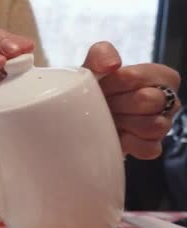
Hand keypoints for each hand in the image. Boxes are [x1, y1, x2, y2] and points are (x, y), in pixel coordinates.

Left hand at [82, 42, 181, 158]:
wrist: (83, 117)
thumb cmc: (96, 89)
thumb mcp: (94, 67)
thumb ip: (101, 54)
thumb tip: (112, 64)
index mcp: (162, 76)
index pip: (137, 77)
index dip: (113, 83)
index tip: (102, 87)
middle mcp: (168, 100)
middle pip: (149, 100)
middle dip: (119, 103)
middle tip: (105, 105)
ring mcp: (163, 125)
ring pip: (154, 126)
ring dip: (125, 123)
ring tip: (111, 119)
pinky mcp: (151, 147)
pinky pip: (149, 149)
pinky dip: (130, 144)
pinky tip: (117, 136)